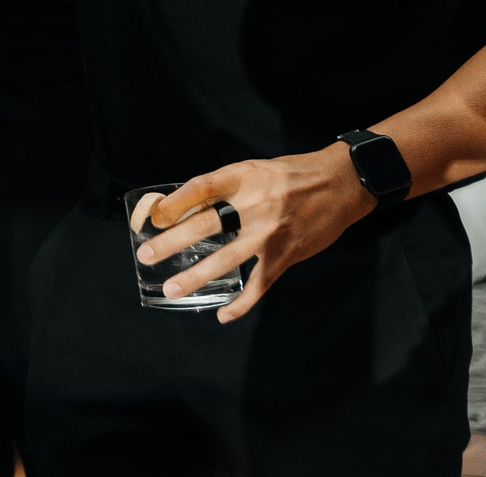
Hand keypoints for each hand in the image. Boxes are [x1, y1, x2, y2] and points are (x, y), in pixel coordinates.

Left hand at [137, 143, 374, 321]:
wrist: (340, 185)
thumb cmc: (290, 176)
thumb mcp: (253, 170)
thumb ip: (222, 187)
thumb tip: (182, 207)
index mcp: (242, 178)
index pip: (199, 188)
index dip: (173, 203)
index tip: (153, 217)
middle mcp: (253, 205)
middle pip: (204, 225)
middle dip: (171, 243)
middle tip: (145, 256)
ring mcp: (270, 234)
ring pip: (226, 259)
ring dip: (196, 276)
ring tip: (171, 288)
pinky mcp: (285, 256)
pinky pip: (258, 284)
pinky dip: (241, 303)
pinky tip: (223, 314)